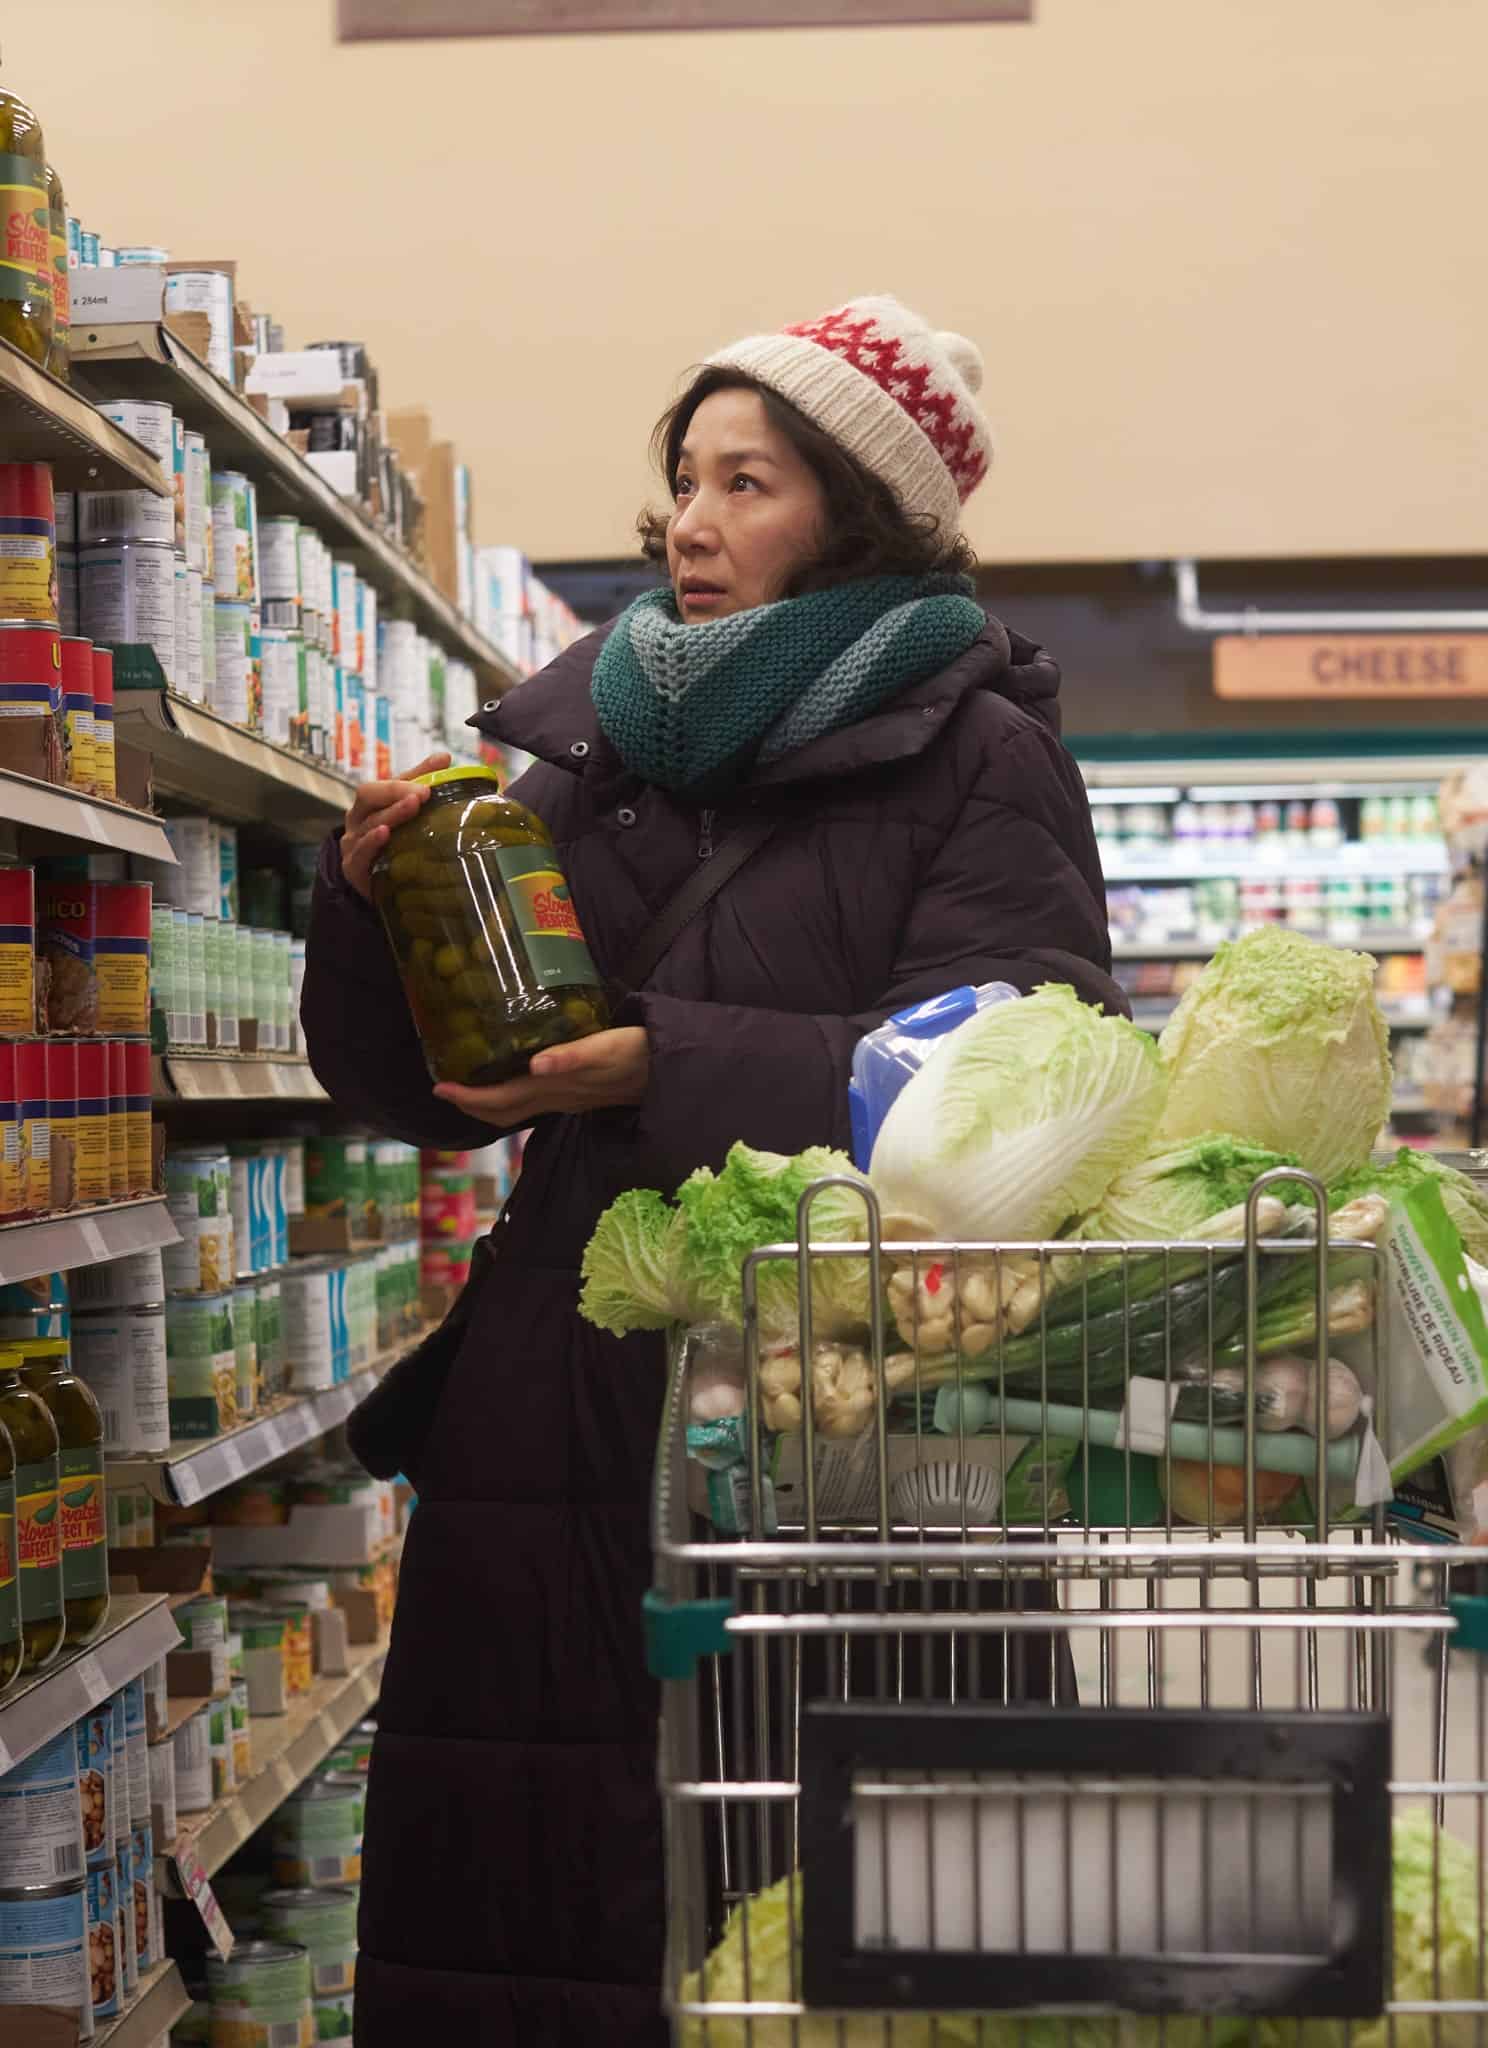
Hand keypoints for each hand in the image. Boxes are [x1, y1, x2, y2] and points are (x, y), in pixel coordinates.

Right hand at [340, 752, 451, 900]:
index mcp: (369, 803)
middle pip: (369, 797)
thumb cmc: (392, 842)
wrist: (375, 885)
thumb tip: (444, 757)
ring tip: (412, 806)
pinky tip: (385, 834)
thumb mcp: (404, 810)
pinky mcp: (353, 868)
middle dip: (395, 792)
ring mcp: (353, 843)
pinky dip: (371, 842)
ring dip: (392, 814)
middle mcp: (358, 820)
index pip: (382, 784)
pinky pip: (360, 852)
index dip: (402, 782)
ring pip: (369, 824)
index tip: (428, 783)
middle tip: (423, 793)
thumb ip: (420, 784)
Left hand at [433, 1027, 649, 1126]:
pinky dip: (512, 1094)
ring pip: (516, 1109)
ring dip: (487, 1104)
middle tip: (444, 1089)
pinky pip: (536, 1098)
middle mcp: (554, 1097)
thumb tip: (536, 1065)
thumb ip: (571, 1057)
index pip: (501, 1101)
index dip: (468, 1099)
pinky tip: (511, 1079)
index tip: (440, 1088)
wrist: (666, 1070)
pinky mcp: (576, 1092)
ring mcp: (565, 1098)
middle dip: (470, 1104)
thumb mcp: (604, 1049)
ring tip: (467, 1087)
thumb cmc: (635, 1052)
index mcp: (554, 1087)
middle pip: (502, 1111)